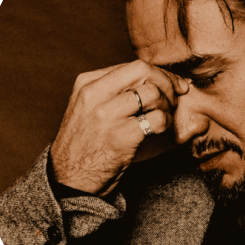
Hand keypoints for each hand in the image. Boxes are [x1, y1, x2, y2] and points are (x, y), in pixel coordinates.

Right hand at [50, 60, 188, 196]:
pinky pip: (157, 118)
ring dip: (167, 105)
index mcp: (87, 83)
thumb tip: (154, 78)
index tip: (175, 84)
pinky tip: (161, 129)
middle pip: (144, 72)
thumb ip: (113, 90)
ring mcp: (107, 115)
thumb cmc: (85, 144)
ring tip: (164, 116)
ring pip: (153, 93)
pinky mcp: (121, 136)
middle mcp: (95, 95)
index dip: (161, 74)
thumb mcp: (88, 107)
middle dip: (168, 83)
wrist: (69, 178)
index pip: (134, 66)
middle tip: (175, 97)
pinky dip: (166, 122)